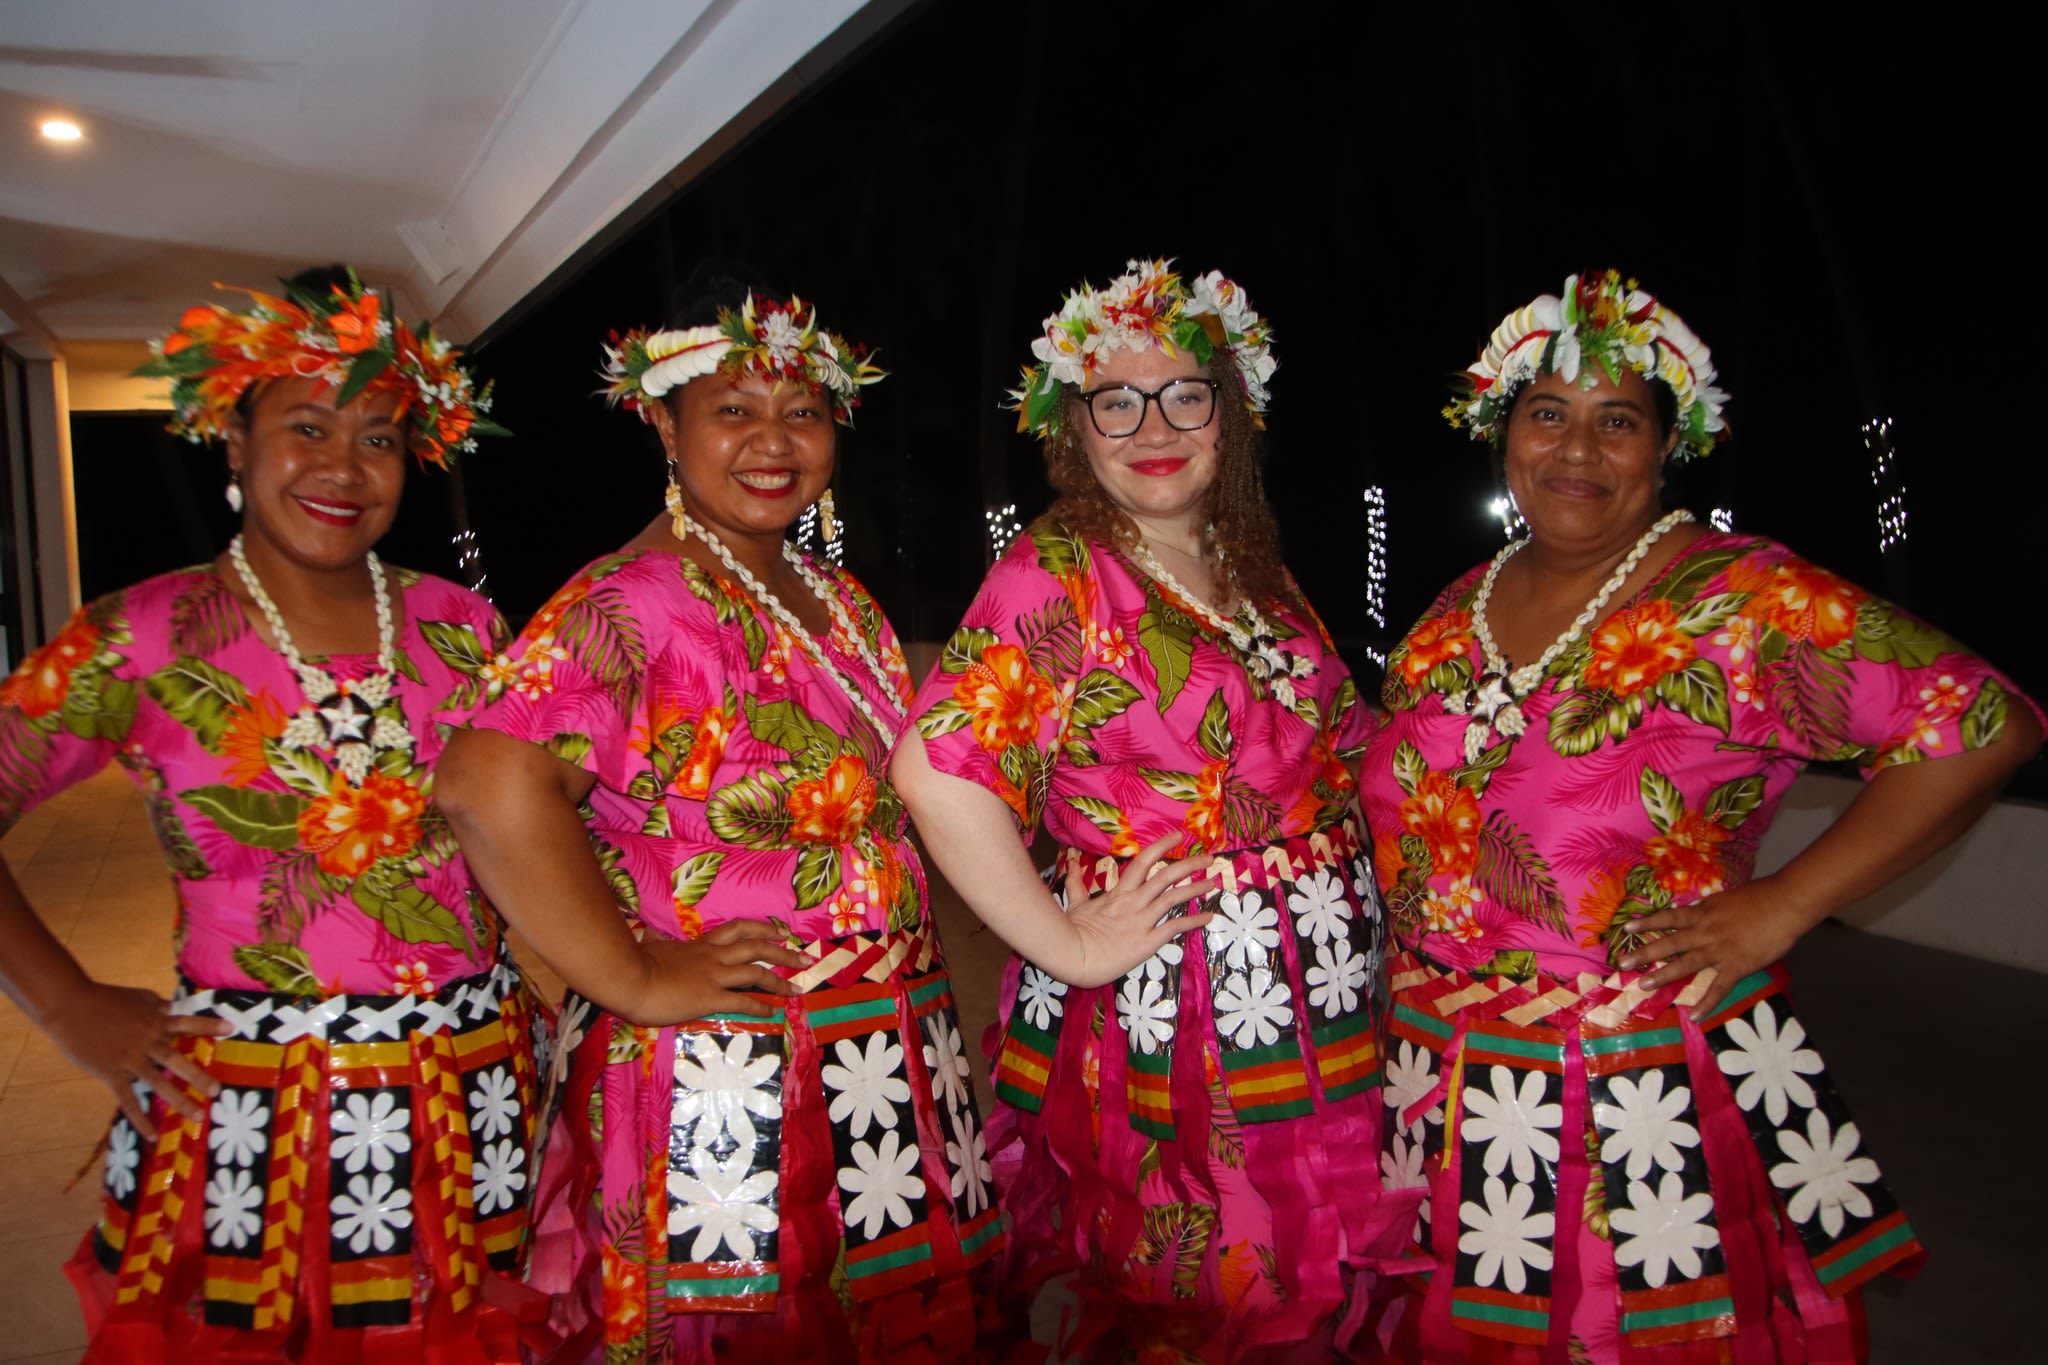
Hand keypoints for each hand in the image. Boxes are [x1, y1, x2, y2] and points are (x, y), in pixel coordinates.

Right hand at [43, 982, 230, 1141]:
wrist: (71, 1007)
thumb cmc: (105, 999)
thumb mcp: (139, 997)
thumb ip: (159, 1006)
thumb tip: (176, 1008)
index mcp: (156, 1021)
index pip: (188, 1023)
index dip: (208, 1025)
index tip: (231, 1029)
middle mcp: (148, 1041)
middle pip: (178, 1060)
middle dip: (199, 1077)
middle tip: (218, 1092)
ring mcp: (130, 1059)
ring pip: (159, 1083)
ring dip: (180, 1100)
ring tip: (198, 1116)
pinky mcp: (112, 1073)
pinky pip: (129, 1100)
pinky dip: (141, 1118)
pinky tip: (153, 1134)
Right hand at [626, 919, 813, 1025]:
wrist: (629, 978)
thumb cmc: (635, 963)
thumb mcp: (651, 947)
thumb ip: (656, 942)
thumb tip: (649, 934)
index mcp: (700, 945)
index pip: (737, 930)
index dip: (761, 929)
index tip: (779, 931)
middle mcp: (713, 956)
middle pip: (757, 947)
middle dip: (784, 952)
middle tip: (804, 958)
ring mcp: (714, 976)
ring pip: (756, 973)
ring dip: (780, 981)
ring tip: (798, 989)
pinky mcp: (710, 997)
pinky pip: (742, 1001)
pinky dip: (760, 1006)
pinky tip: (773, 1011)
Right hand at [1057, 835, 1218, 987]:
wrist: (1074, 957)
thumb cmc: (1073, 932)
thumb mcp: (1075, 903)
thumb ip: (1075, 881)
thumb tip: (1069, 859)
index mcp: (1119, 892)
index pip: (1143, 861)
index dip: (1162, 846)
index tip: (1178, 836)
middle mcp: (1134, 902)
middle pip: (1166, 877)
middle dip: (1189, 865)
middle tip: (1209, 858)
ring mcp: (1143, 921)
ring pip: (1173, 898)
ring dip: (1195, 888)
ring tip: (1212, 882)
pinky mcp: (1148, 941)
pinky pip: (1174, 928)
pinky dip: (1193, 921)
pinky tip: (1208, 916)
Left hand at [1618, 879, 1809, 1015]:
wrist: (1785, 903)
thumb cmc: (1761, 897)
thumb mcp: (1726, 899)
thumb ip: (1710, 910)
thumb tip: (1696, 913)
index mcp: (1703, 913)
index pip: (1669, 918)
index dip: (1648, 923)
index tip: (1626, 929)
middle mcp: (1705, 931)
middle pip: (1669, 943)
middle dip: (1645, 952)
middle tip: (1622, 962)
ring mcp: (1719, 950)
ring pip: (1686, 965)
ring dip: (1663, 975)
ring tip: (1643, 985)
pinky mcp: (1737, 966)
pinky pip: (1718, 988)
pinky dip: (1706, 1003)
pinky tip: (1693, 1015)